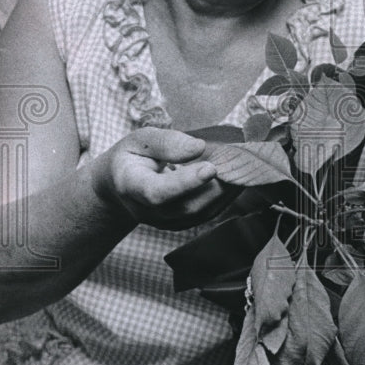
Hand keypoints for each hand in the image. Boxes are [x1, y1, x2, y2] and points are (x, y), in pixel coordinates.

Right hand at [92, 126, 233, 229]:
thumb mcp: (139, 140)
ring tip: (242, 166)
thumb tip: (199, 147)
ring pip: (203, 212)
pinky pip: (208, 213)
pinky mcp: (182, 224)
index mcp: (132, 187)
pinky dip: (226, 196)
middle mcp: (149, 212)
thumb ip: (167, 143)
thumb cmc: (132, 157)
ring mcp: (166, 222)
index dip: (185, 183)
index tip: (210, 168)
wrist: (122, 186)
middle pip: (187, 206)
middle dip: (218, 185)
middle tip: (238, 160)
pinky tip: (237, 177)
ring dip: (227, 190)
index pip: (157, 192)